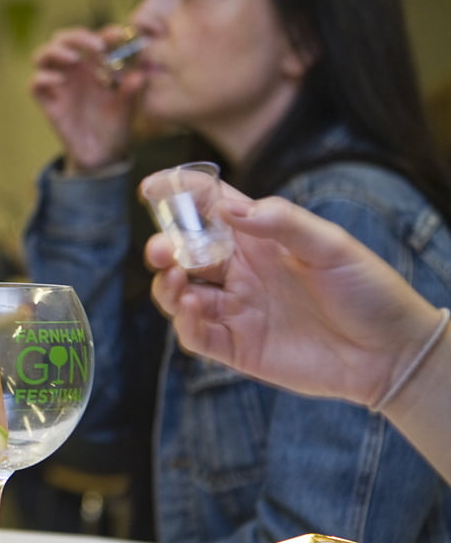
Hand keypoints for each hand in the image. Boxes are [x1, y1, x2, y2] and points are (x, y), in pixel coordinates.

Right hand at [29, 26, 139, 172]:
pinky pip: (35, 84)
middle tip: (97, 46)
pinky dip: (44, 77)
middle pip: (63, 39)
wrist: (102, 153)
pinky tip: (59, 81)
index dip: (105, 33)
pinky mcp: (47, 102)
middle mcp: (73, 70)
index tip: (119, 34)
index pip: (95, 39)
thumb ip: (130, 91)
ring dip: (56, 51)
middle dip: (77, 37)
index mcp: (94, 64)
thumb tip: (140, 75)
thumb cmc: (115, 124)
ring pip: (43, 55)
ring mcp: (57, 84)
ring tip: (74, 58)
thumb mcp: (126, 107)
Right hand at [144, 184, 443, 407]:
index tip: (150, 189)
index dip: (178, 195)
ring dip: (167, 285)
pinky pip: (195, 335)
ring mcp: (237, 310)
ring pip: (179, 293)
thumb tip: (230, 208)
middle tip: (160, 250)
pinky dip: (183, 322)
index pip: (209, 209)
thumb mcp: (332, 245)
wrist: (391, 353)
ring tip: (174, 280)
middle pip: (184, 253)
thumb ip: (282, 221)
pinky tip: (192, 308)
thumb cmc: (368, 291)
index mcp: (259, 240)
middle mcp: (241, 272)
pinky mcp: (237, 347)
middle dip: (163, 247)